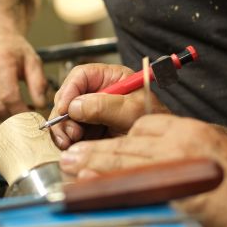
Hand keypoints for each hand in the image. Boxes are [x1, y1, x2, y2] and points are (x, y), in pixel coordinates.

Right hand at [0, 33, 47, 120]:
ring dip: (8, 119)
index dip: (22, 112)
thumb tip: (41, 106)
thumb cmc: (15, 51)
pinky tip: (9, 107)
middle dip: (17, 117)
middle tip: (31, 116)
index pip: (8, 96)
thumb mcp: (33, 61)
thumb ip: (39, 83)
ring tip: (21, 110)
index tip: (35, 118)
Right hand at [48, 63, 166, 148]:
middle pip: (69, 96)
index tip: (64, 108)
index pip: (82, 75)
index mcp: (112, 78)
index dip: (69, 90)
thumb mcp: (132, 111)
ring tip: (69, 141)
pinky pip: (70, 131)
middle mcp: (99, 93)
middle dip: (63, 114)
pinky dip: (66, 139)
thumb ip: (104, 106)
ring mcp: (93, 112)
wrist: (164, 150)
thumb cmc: (156, 124)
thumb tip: (74, 106)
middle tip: (69, 132)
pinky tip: (70, 146)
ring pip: (66, 115)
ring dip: (63, 129)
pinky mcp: (90, 129)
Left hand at [60, 114, 226, 226]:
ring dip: (96, 164)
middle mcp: (183, 144)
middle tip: (71, 153)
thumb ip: (179, 150)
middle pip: (129, 142)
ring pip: (128, 162)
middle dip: (97, 148)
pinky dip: (112, 186)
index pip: (145, 124)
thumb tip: (145, 156)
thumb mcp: (211, 152)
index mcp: (191, 130)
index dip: (121, 136)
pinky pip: (136, 187)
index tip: (104, 146)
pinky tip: (94, 186)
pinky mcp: (176, 192)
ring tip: (72, 165)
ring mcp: (179, 168)